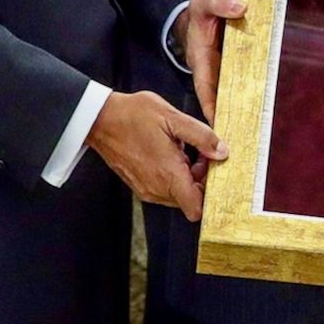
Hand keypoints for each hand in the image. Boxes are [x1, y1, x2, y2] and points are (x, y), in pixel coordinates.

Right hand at [87, 89, 228, 222]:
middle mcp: (156, 188)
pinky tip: (170, 151)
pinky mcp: (139, 184)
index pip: (196, 208)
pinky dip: (172, 175)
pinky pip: (163, 188)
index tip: (214, 171)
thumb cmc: (133, 115)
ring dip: (187, 176)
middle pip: (190, 200)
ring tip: (183, 148)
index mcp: (168, 175)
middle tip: (200, 152)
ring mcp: (146, 188)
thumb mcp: (173, 118)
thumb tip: (222, 152)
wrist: (100, 119)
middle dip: (201, 179)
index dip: (211, 193)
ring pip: (177, 194)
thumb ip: (202, 137)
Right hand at [174, 0, 246, 124]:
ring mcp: (225, 75)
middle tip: (243, 135)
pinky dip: (253, 94)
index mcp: (202, 61)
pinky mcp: (236, 73)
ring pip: (235, 94)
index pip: (205, 87)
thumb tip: (240, 7)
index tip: (218, 122)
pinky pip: (245, 84)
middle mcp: (213, 73)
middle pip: (221, 98)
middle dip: (231, 115)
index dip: (211, 104)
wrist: (201, 16)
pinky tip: (266, 108)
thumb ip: (219, 2)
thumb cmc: (201, 11)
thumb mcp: (204, 1)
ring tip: (258, 130)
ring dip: (244, 109)